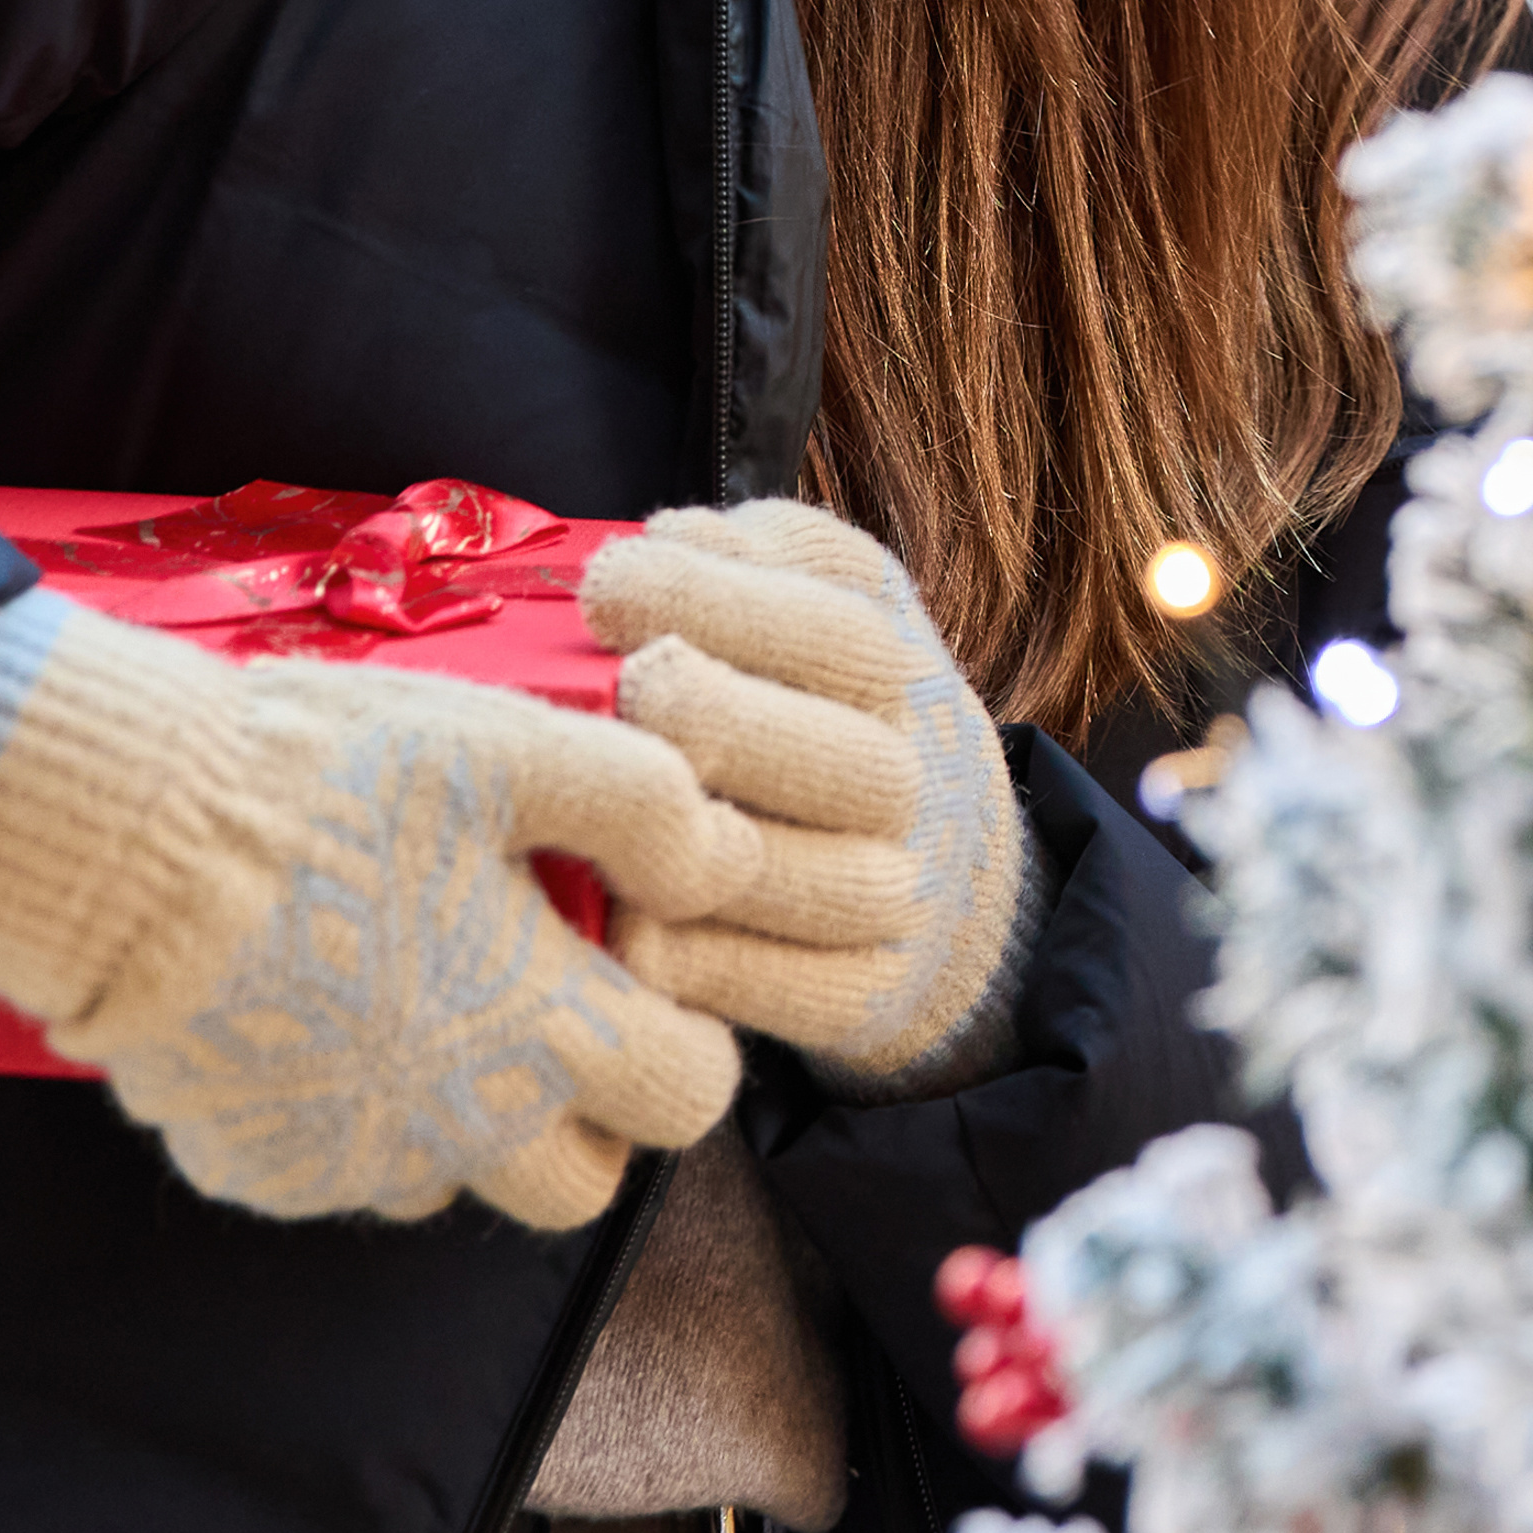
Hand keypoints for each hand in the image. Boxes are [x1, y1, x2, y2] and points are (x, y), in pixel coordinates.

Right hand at [0, 603, 764, 1232]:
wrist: (118, 841)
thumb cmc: (322, 785)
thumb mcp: (512, 750)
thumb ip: (646, 808)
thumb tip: (721, 862)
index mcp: (539, 1036)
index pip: (688, 1101)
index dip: (687, 1039)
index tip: (640, 975)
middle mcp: (452, 1134)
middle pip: (581, 1185)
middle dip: (588, 1113)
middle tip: (545, 1004)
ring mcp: (341, 1164)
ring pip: (453, 1179)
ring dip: (462, 1114)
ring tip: (416, 986)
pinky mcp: (248, 1167)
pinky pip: (335, 1167)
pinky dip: (348, 1111)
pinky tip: (317, 1006)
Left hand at [580, 501, 1034, 1093]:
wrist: (944, 867)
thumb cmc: (816, 706)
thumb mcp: (809, 602)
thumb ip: (743, 559)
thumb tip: (662, 539)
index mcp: (891, 656)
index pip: (829, 623)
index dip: (711, 599)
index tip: (606, 586)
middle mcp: (915, 772)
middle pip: (824, 751)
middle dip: (707, 714)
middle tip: (616, 695)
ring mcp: (897, 889)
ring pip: (788, 875)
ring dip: (683, 845)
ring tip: (589, 811)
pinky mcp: (865, 993)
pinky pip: (773, 988)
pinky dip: (691, 959)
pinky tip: (617, 918)